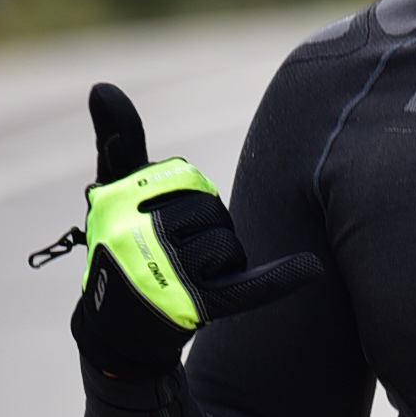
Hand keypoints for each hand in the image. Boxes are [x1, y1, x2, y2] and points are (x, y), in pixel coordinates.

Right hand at [69, 83, 324, 377]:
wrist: (117, 330)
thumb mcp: (113, 193)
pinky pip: (249, 286)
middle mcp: (139, 235)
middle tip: (175, 254)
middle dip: (203, 229)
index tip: (163, 219)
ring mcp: (169, 273)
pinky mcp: (199, 307)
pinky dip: (282, 278)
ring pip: (226, 245)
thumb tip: (102, 85)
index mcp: (122, 201)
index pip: (187, 182)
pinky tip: (312, 267)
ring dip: (218, 260)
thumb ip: (117, 139)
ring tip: (186, 277)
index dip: (185, 198)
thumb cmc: (120, 248)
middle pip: (210, 211)